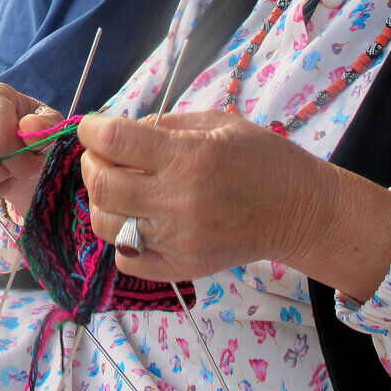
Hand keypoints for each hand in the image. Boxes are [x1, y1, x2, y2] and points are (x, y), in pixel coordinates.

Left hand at [78, 110, 390, 301]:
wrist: (299, 211)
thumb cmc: (260, 158)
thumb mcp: (216, 122)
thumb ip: (163, 125)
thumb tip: (117, 132)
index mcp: (189, 157)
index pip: (114, 141)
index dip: (92, 130)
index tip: (93, 127)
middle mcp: (179, 201)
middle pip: (101, 185)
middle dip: (91, 164)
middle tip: (102, 156)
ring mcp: (178, 240)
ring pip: (104, 224)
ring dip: (101, 200)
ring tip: (118, 186)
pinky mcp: (181, 268)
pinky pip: (125, 258)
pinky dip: (119, 236)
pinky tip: (135, 218)